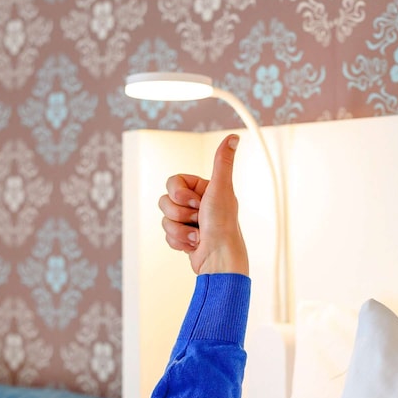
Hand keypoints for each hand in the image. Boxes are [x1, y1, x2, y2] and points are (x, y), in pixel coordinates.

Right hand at [159, 134, 248, 275]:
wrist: (219, 259)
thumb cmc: (222, 225)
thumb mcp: (221, 188)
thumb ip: (222, 162)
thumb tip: (233, 138)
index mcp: (204, 189)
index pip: (173, 182)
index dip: (179, 194)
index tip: (196, 202)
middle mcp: (196, 204)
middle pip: (165, 201)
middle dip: (179, 214)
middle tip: (198, 220)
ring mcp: (189, 222)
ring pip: (164, 220)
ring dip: (180, 230)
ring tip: (198, 236)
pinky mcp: (184, 238)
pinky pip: (167, 235)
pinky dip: (179, 242)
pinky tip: (194, 245)